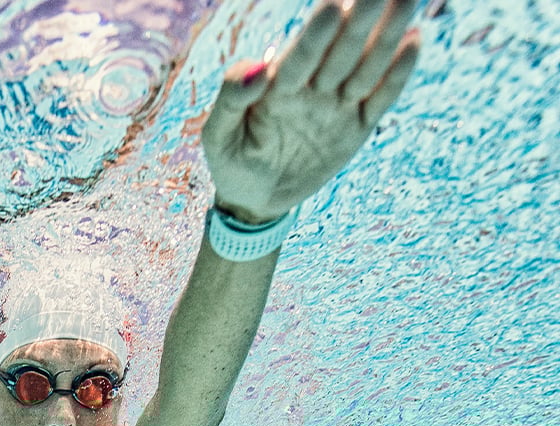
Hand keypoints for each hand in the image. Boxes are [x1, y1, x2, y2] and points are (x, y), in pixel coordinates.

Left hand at [202, 0, 420, 223]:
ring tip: (408, 0)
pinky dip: (396, 75)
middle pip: (340, 49)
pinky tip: (414, 42)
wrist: (252, 199)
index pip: (301, 54)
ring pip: (366, 67)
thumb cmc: (230, 160)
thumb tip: (259, 68)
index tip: (334, 5)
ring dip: (387, 35)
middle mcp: (311, 87)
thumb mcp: (218, 135)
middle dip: (361, 18)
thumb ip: (231, 98)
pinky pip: (380, 99)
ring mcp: (335, 105)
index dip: (317, 33)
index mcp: (277, 84)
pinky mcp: (356, 127)